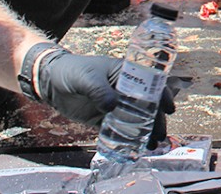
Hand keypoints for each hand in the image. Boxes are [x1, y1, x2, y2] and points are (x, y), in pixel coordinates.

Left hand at [36, 51, 175, 146]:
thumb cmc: (72, 71)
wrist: (51, 82)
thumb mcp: (86, 77)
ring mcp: (116, 106)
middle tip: (159, 135)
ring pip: (137, 120)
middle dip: (157, 120)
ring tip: (152, 145)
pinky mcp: (104, 119)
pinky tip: (136, 149)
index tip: (169, 108)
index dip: (163, 95)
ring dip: (146, 132)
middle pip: (147, 106)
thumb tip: (113, 107)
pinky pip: (119, 131)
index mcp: (126, 74)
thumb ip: (98, 90)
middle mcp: (126, 90)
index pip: (151, 83)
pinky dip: (128, 140)